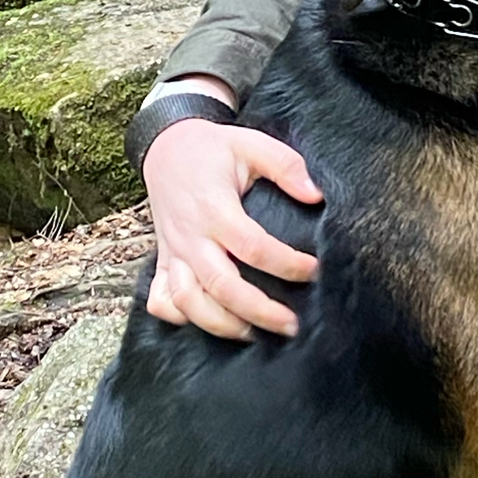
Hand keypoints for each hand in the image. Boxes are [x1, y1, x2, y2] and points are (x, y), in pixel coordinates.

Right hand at [142, 84, 322, 340]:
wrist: (165, 148)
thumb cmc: (212, 149)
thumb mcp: (251, 143)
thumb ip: (286, 165)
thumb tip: (316, 194)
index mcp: (214, 208)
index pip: (252, 246)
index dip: (286, 264)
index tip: (313, 270)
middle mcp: (190, 236)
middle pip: (221, 285)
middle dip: (258, 311)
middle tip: (291, 325)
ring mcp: (172, 252)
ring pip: (188, 301)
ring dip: (220, 324)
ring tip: (253, 333)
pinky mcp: (162, 261)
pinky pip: (161, 300)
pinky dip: (180, 318)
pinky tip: (208, 322)